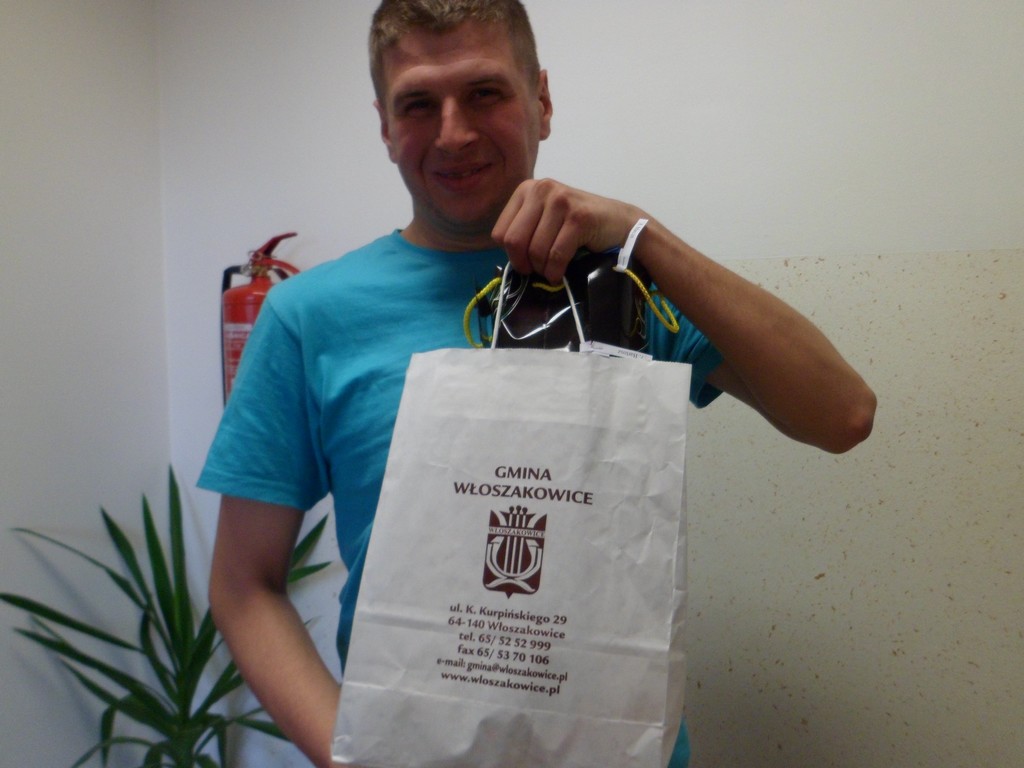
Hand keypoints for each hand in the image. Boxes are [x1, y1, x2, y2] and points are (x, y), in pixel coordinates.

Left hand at [492, 178, 642, 282]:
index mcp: (527, 189)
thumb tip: (508, 258)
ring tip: (552, 271)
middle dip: (524, 264)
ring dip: (543, 270)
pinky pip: (556, 255)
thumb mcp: (545, 218)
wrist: (620, 223)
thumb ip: (524, 229)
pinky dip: (555, 272)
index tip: (525, 262)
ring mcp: (561, 201)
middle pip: (515, 241)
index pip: (500, 232)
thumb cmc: (579, 225)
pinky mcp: (578, 217)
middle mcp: (542, 189)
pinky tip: (560, 274)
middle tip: (536, 272)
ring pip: (536, 251)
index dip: (510, 255)